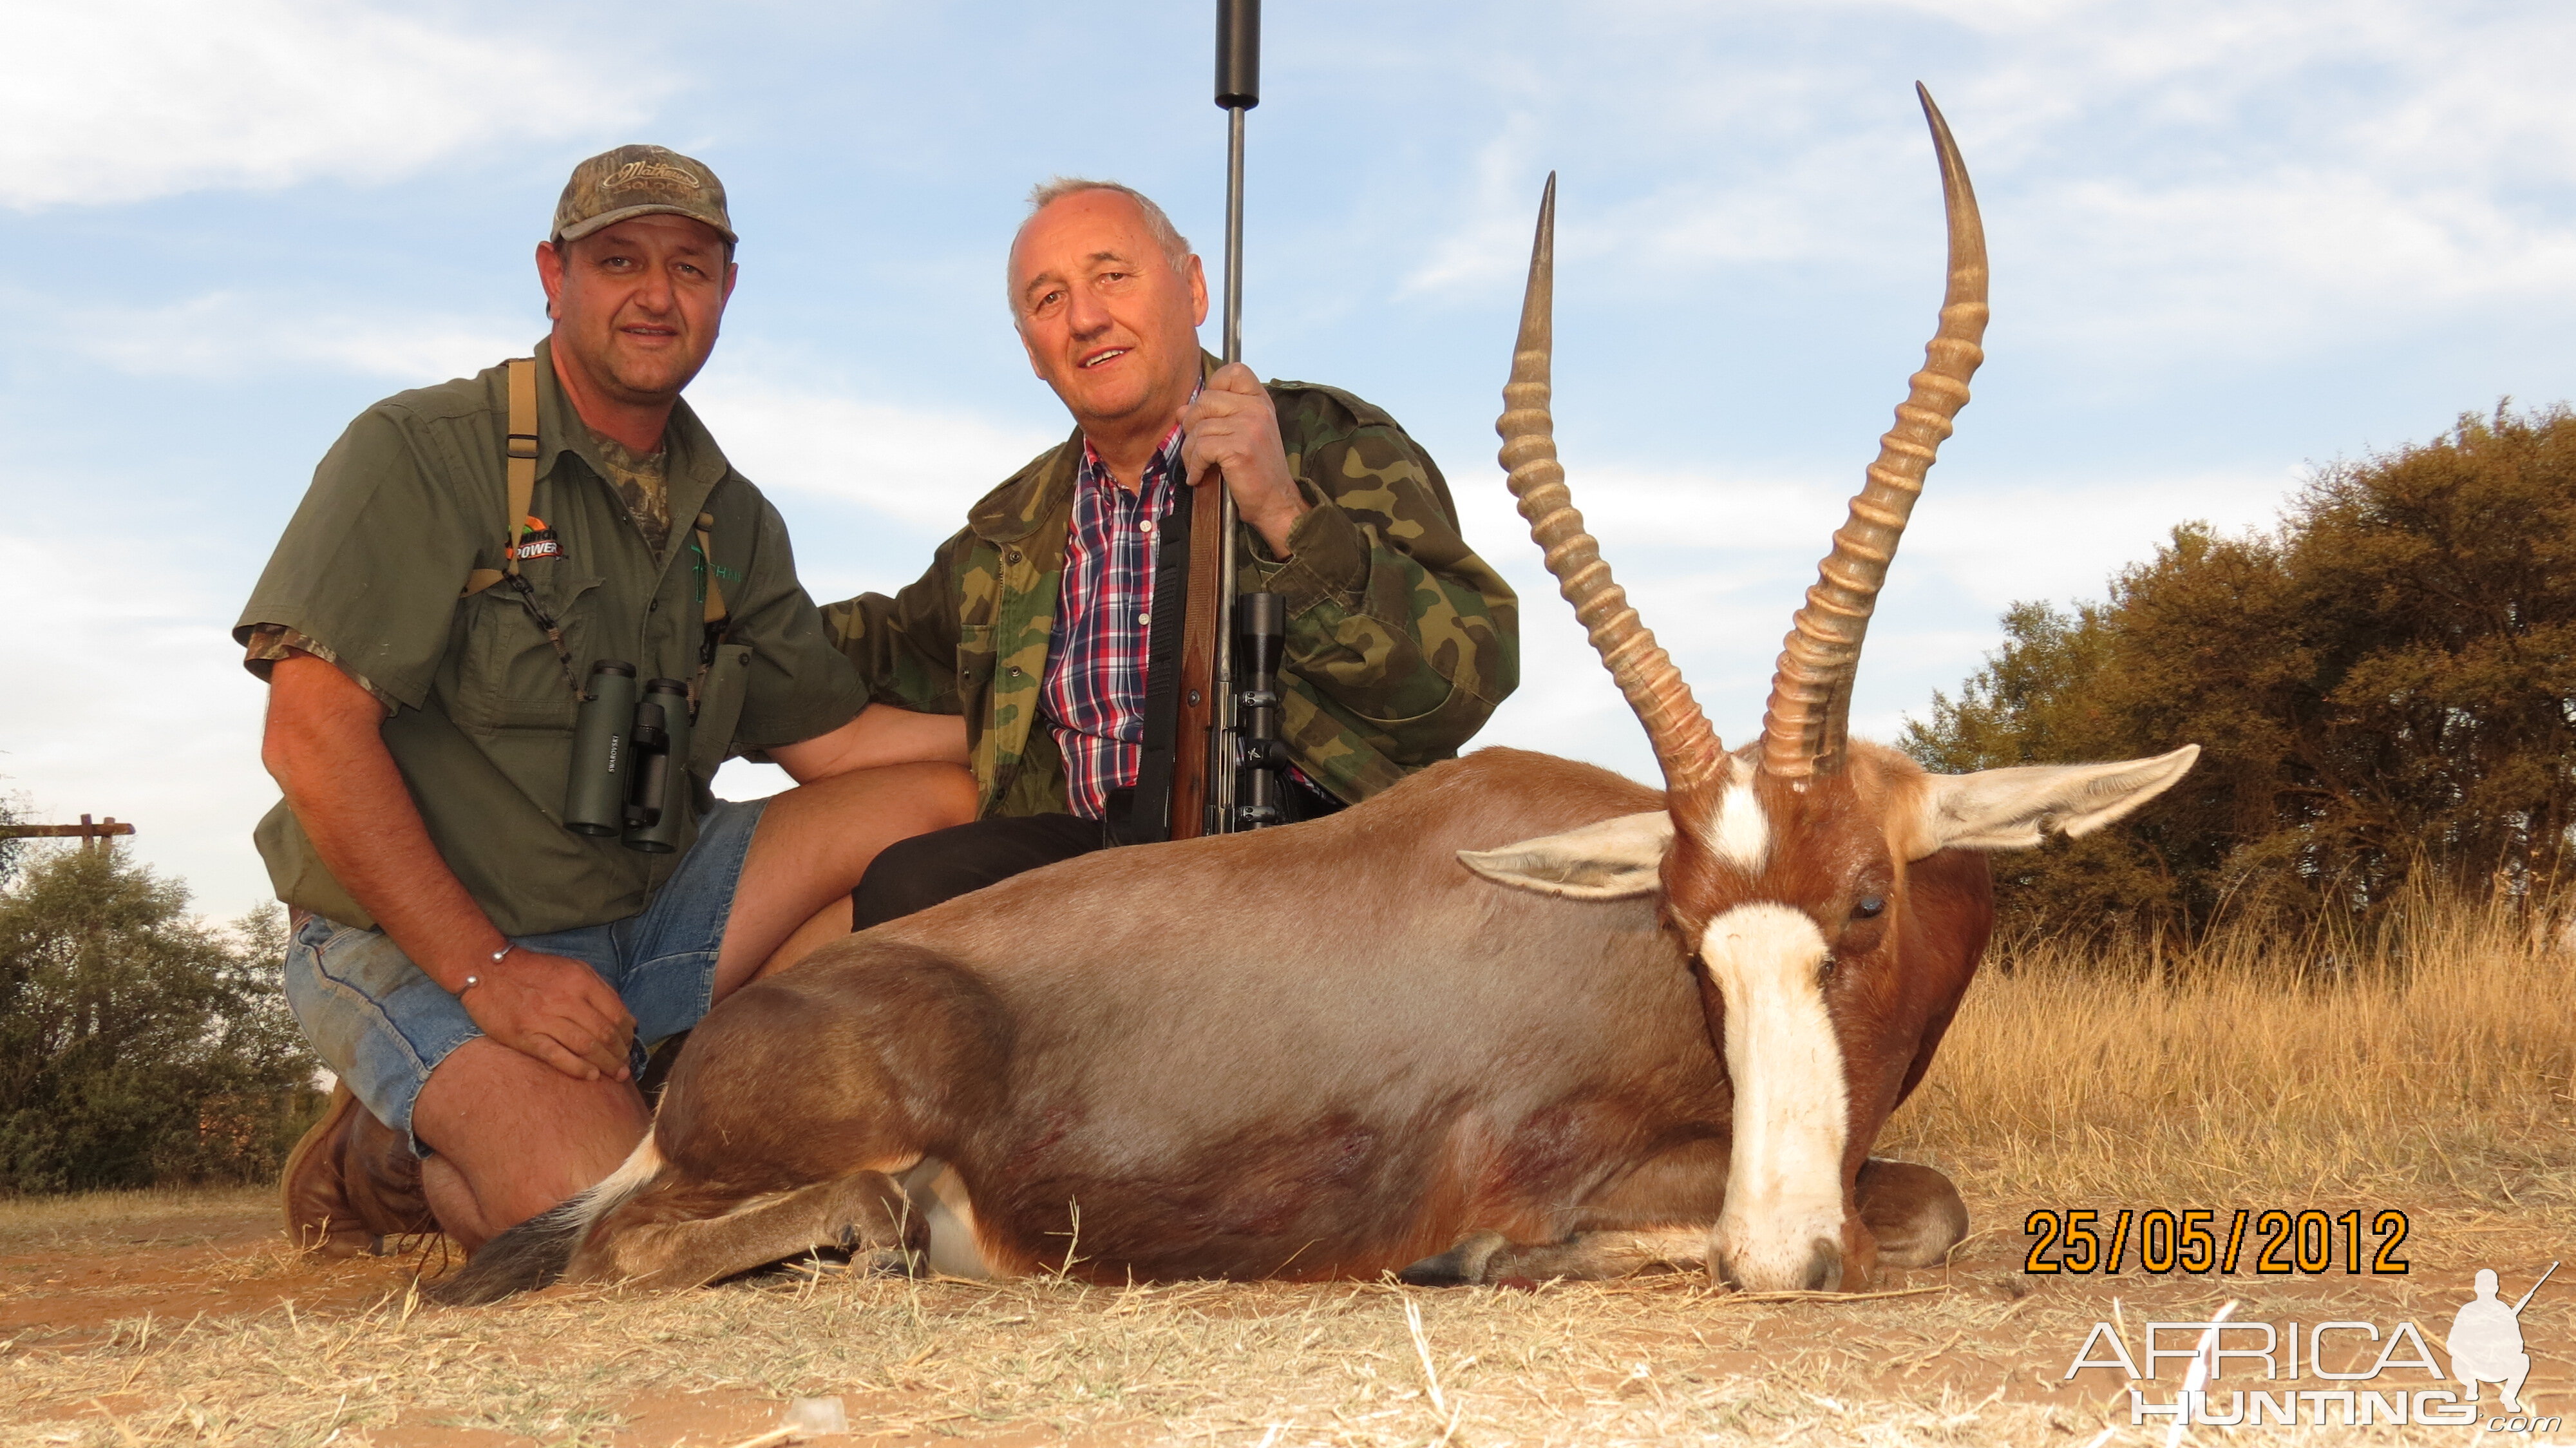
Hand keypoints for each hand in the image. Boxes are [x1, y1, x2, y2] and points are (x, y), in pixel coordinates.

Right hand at [458, 949, 635, 1081]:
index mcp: (580, 980)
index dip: (627, 1034)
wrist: (487, 970)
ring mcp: (544, 1019)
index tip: (630, 1045)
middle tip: (626, 1066)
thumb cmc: (535, 971)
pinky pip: (558, 1056)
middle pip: (604, 1033)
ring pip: (586, 1047)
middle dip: (620, 1053)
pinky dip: (578, 1068)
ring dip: (606, 1064)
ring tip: (616, 1074)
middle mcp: (565, 999)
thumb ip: (602, 992)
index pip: (616, 1013)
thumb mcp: (573, 969)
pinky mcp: (525, 1036)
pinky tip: (591, 1076)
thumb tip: (629, 1022)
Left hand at [1182, 362, 1306, 556]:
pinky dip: (1194, 466)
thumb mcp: (1240, 437)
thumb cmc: (1257, 473)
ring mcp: (1250, 426)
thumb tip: (1181, 410)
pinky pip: (1200, 448)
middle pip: (1205, 400)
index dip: (1213, 386)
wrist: (1276, 504)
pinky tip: (1198, 477)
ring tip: (1197, 467)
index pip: (1233, 371)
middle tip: (1196, 449)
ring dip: (1190, 452)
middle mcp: (1257, 409)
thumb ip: (1214, 418)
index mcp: (1260, 402)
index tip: (1208, 413)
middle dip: (1192, 426)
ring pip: (1198, 427)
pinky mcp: (1240, 448)